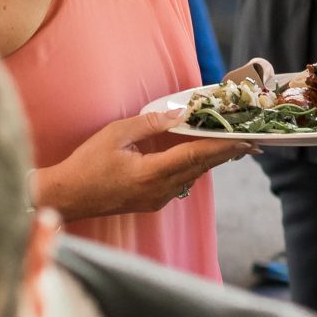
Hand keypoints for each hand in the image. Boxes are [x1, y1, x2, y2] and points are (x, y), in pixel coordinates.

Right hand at [37, 110, 254, 220]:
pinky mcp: (153, 202)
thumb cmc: (85, 164)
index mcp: (152, 173)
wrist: (66, 197)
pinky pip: (180, 182)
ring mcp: (158, 199)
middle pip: (200, 167)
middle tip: (250, 141)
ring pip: (192, 176)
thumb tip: (178, 114)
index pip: (196, 156)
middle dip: (225, 153)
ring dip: (208, 160)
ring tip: (227, 143)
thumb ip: (149, 123)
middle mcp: (161, 190)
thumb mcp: (115, 134)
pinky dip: (191, 167)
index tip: (246, 140)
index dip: (223, 147)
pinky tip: (196, 155)